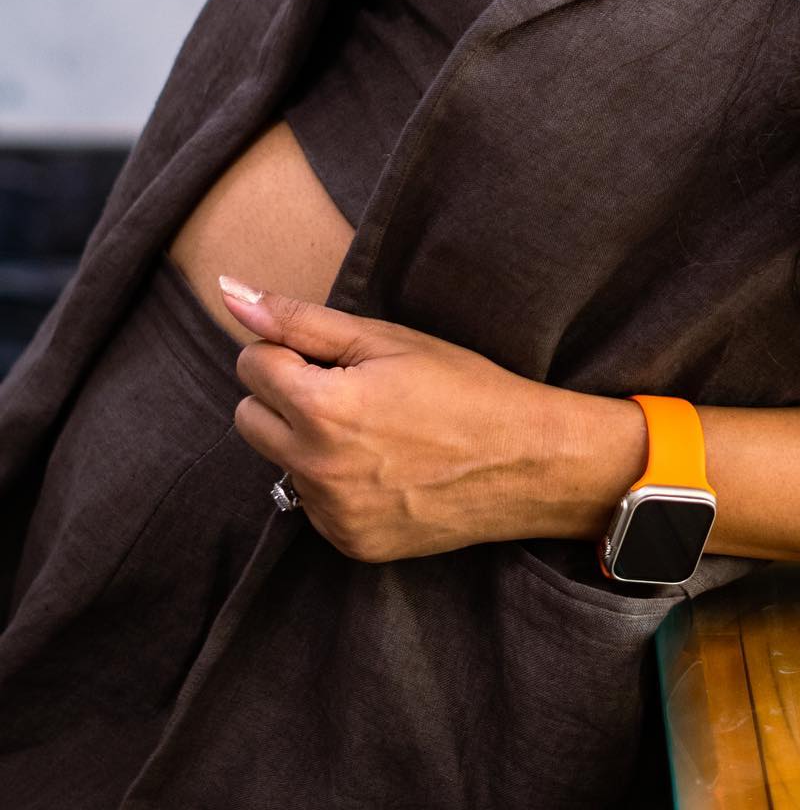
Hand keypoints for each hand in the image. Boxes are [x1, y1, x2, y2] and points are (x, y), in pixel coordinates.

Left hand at [217, 275, 570, 561]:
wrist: (526, 461)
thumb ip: (301, 320)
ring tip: (375, 431)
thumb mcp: (387, 339)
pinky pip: (312, 503)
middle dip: (285, 395)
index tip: (338, 357)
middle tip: (350, 389)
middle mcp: (315, 469)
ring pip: (280, 461)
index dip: (292, 351)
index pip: (252, 364)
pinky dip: (336, 482)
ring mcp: (331, 515)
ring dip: (308, 440)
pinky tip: (386, 468)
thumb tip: (233, 295)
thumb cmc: (462, 387)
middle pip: (248, 417)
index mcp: (322, 408)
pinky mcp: (349, 544)